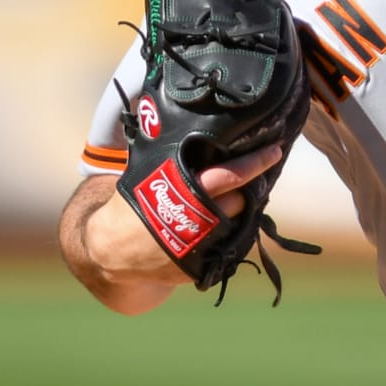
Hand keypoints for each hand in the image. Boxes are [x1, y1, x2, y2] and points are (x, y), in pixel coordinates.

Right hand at [86, 143, 285, 280]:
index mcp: (184, 192)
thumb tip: (170, 116)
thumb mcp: (145, 176)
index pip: (229, 175)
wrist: (111, 252)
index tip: (275, 151)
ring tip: (226, 205)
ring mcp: (201, 247)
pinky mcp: (201, 268)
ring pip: (236, 226)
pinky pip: (226, 249)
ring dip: (235, 215)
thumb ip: (166, 155)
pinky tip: (216, 229)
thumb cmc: (130, 206)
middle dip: (245, 192)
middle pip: (239, 201)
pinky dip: (225, 238)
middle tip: (247, 182)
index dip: (254, 163)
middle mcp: (197, 221)